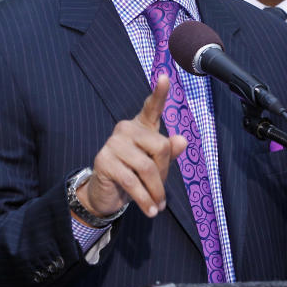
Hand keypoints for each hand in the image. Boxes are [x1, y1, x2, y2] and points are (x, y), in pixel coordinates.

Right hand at [77, 75, 187, 218]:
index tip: (164, 77)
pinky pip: (132, 181)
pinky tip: (149, 210)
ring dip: (155, 192)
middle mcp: (126, 129)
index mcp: (140, 127)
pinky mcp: (104, 161)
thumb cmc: (135, 175)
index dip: (159, 93)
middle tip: (161, 193)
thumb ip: (168, 153)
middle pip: (160, 147)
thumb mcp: (155, 165)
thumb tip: (182, 140)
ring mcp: (113, 143)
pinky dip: (144, 199)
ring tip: (156, 207)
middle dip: (164, 173)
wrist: (107, 194)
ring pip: (147, 167)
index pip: (151, 107)